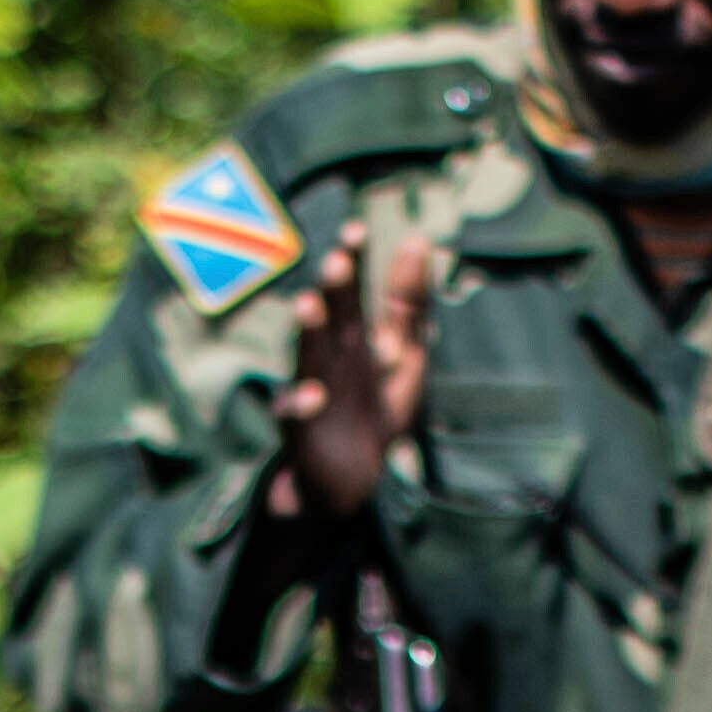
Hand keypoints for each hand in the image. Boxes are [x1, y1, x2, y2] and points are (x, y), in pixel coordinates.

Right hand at [276, 229, 444, 523]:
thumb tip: (418, 241)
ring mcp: (311, 391)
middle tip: (336, 262)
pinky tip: (312, 396)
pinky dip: (299, 405)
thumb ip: (409, 306)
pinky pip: (294, 416)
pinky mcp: (301, 432)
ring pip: (307, 357)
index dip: (354, 262)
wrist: (346, 482)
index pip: (353, 293)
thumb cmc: (374, 411)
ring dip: (308, 334)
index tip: (357, 229)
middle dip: (332, 291)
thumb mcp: (405, 359)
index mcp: (353, 338)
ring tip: (308, 306)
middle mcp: (329, 359)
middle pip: (330, 319)